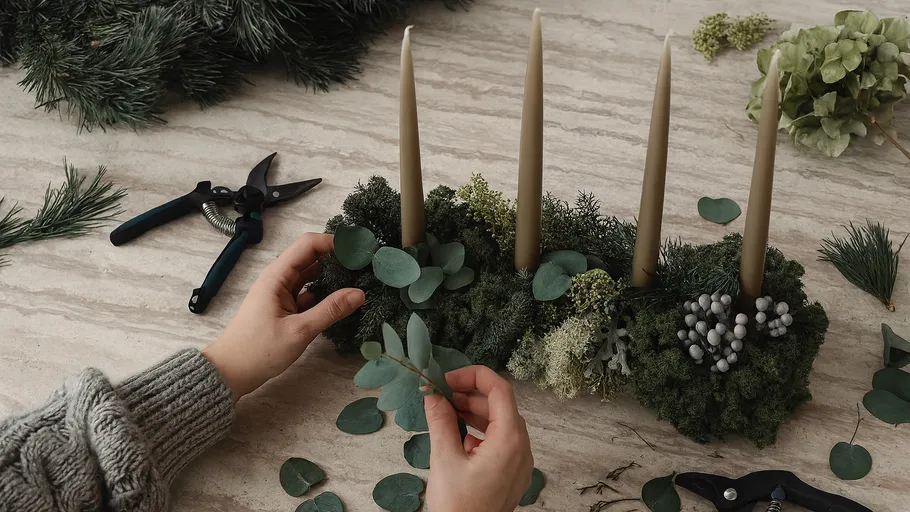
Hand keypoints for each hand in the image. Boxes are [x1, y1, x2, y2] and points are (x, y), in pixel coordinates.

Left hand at [202, 233, 363, 400]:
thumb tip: (359, 293)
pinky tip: (342, 302)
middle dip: (337, 259)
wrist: (229, 372)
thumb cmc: (258, 350)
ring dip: (332, 278)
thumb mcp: (299, 331)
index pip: (308, 245)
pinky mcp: (284, 309)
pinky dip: (324, 296)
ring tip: (359, 281)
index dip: (333, 242)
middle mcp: (279, 280)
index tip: (358, 249)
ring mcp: (281, 294)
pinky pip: (308, 295)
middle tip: (364, 266)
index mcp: (277, 276)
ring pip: (311, 278)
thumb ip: (330, 310)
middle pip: (312, 258)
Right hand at [424, 366, 533, 511]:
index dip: (474, 376)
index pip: (500, 390)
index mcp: (510, 440)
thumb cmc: (459, 508)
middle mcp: (521, 449)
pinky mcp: (511, 475)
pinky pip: (501, 443)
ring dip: (474, 413)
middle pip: (500, 406)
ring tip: (446, 412)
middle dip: (470, 395)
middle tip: (441, 394)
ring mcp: (519, 463)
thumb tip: (432, 395)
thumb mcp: (444, 459)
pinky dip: (481, 432)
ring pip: (500, 424)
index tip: (448, 378)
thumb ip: (440, 421)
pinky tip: (459, 438)